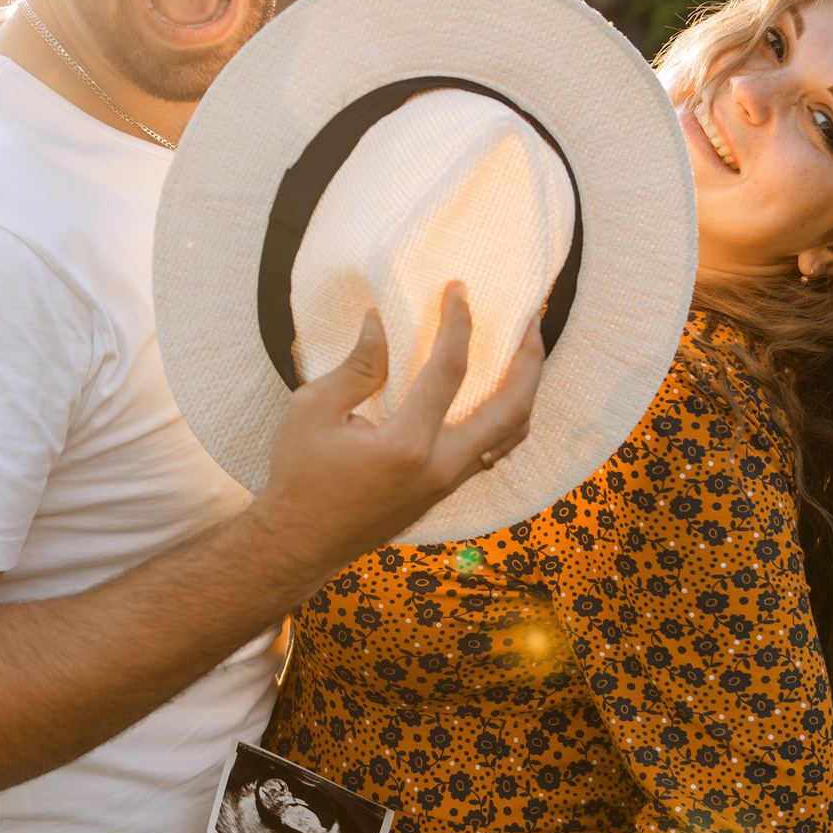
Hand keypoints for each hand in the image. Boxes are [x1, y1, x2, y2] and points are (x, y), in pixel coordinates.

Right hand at [251, 283, 542, 569]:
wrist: (301, 542)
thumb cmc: (299, 476)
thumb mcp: (312, 410)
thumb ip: (356, 366)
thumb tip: (379, 322)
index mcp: (407, 445)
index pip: (450, 371)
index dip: (459, 324)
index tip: (458, 290)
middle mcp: (440, 467)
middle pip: (513, 409)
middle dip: (530, 360)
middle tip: (533, 321)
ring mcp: (448, 484)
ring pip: (512, 436)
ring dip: (526, 390)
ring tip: (527, 353)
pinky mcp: (444, 492)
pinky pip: (494, 450)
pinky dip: (506, 417)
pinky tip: (500, 392)